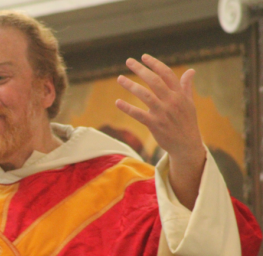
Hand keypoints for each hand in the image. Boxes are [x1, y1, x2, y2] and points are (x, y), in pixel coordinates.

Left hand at [115, 54, 205, 208]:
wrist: (187, 145)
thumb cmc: (187, 123)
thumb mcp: (189, 104)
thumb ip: (186, 87)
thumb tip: (191, 71)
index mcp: (180, 94)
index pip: (167, 74)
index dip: (155, 64)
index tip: (143, 57)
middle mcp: (172, 101)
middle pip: (154, 81)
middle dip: (141, 69)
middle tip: (128, 61)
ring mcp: (163, 113)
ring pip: (145, 95)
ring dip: (131, 85)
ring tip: (119, 78)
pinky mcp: (155, 124)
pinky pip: (139, 114)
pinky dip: (127, 108)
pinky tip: (117, 102)